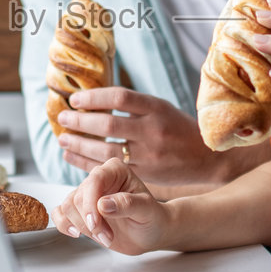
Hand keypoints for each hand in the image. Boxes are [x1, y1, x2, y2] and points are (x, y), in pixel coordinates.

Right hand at [52, 158, 171, 254]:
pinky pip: (59, 213)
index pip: (93, 181)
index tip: (95, 224)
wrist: (150, 232)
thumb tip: (102, 204)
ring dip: (82, 227)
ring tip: (105, 237)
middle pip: (78, 197)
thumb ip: (127, 204)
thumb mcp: (146, 210)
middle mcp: (98, 178)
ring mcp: (87, 194)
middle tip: (108, 237)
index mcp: (115, 170)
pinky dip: (64, 225)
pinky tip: (78, 233)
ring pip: (67, 206)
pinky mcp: (79, 210)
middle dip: (90, 223)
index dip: (90, 204)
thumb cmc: (152, 217)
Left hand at [57, 87, 223, 185]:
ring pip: (106, 150)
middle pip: (108, 125)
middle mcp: (153, 130)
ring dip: (79, 144)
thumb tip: (93, 99)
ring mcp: (149, 155)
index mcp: (157, 108)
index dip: (93, 97)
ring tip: (63, 138)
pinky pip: (111, 168)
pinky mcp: (146, 174)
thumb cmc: (179, 129)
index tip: (75, 99)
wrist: (208, 158)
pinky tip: (72, 155)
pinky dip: (88, 162)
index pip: (119, 98)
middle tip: (62, 117)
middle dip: (80, 121)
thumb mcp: (162, 108)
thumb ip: (134, 106)